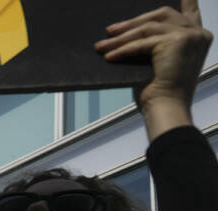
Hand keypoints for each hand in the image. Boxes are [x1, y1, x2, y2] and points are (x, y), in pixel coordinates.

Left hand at [96, 2, 211, 114]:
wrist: (167, 109)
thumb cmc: (161, 93)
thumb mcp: (162, 62)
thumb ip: (157, 44)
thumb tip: (129, 33)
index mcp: (198, 37)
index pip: (191, 11)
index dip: (186, 0)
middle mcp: (198, 33)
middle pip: (161, 15)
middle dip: (133, 22)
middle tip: (111, 30)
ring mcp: (189, 35)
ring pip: (147, 29)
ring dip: (121, 38)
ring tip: (101, 46)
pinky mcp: (177, 41)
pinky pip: (141, 43)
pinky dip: (122, 50)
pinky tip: (108, 56)